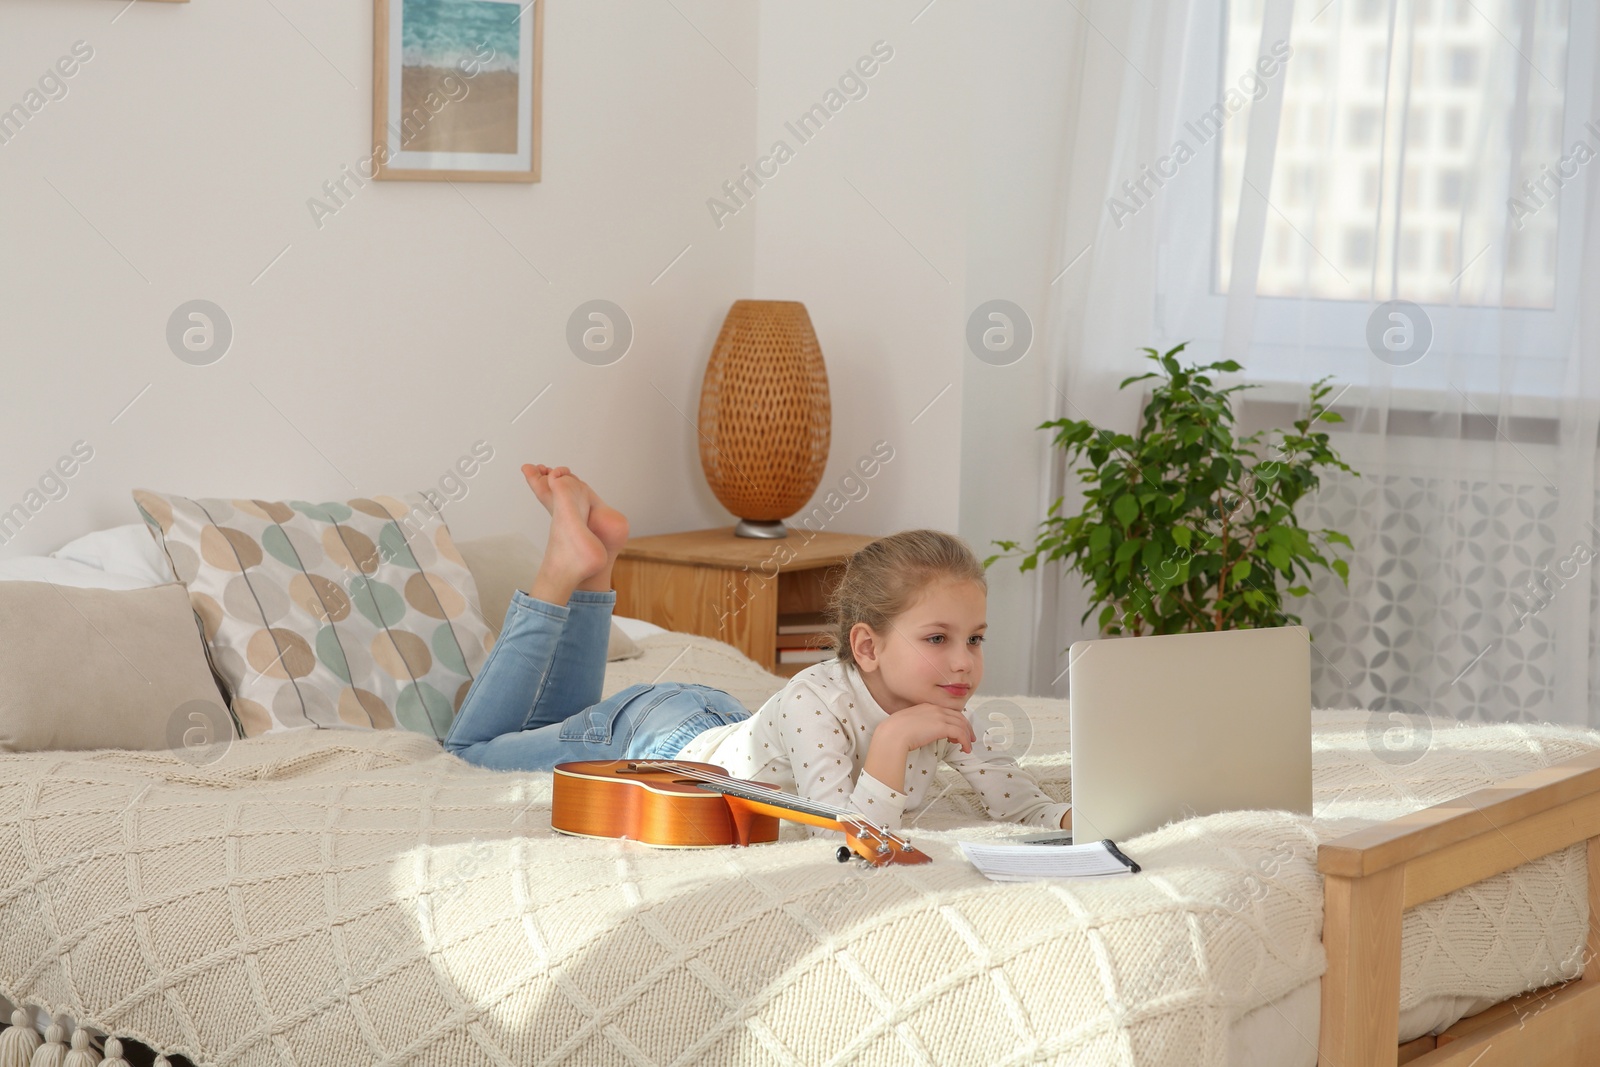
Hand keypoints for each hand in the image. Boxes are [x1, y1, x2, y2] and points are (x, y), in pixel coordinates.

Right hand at [863, 704, 977, 793]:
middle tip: (970, 738)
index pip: (947, 712)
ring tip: (968, 746)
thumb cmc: (894, 732)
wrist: (892, 734)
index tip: (958, 731)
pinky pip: (960, 733)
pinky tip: (964, 748)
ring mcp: (939, 716)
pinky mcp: (942, 726)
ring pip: (961, 724)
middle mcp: (934, 709)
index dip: (956, 721)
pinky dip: (965, 741)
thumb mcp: (907, 724)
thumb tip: (921, 733)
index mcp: (926, 706)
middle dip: (966, 727)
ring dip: (967, 736)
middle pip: (958, 716)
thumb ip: (917, 724)